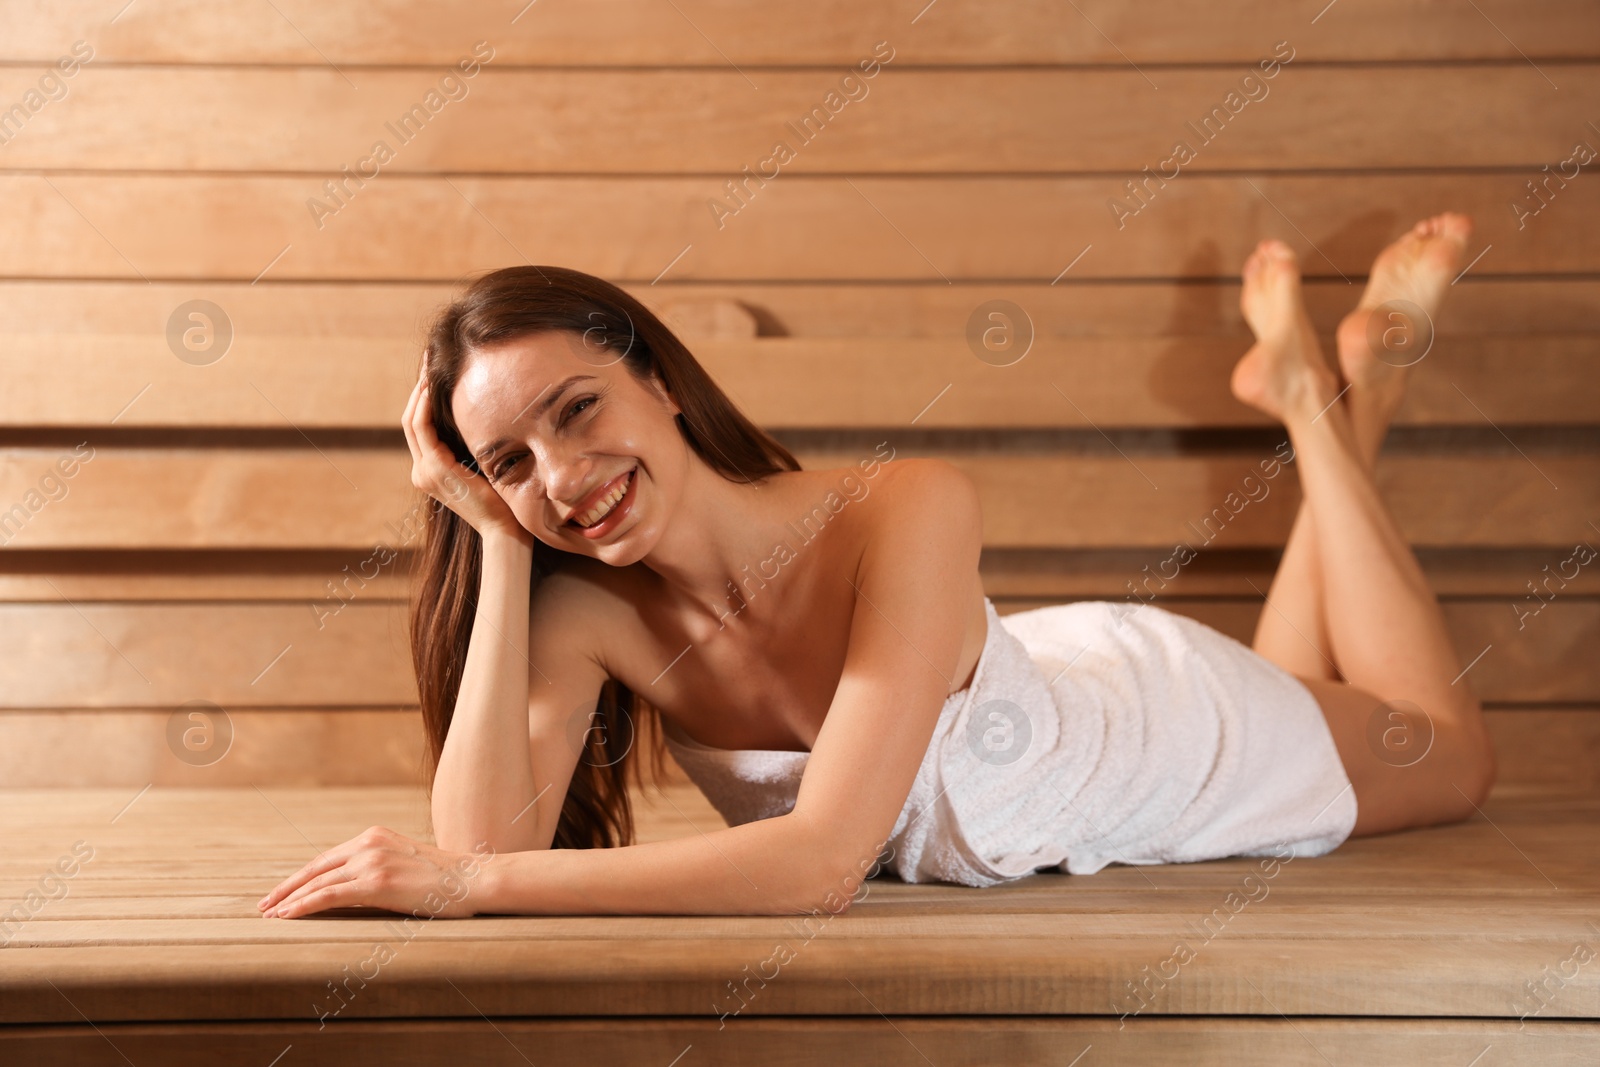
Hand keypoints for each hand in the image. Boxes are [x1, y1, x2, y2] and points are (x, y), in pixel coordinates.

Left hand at [257, 825, 494, 919]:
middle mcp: (369, 843)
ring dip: (289, 899)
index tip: (283, 891)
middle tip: (265, 904)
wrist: (473, 880)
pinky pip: (329, 895)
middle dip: (287, 887)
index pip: (328, 858)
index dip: (302, 876)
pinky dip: (303, 905)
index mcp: (375, 836)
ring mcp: (372, 861)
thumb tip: (360, 889)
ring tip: (270, 915)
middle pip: (316, 867)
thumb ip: (382, 868)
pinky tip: (288, 916)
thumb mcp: (407, 865)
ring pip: (318, 882)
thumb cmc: (446, 880)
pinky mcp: (376, 882)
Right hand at [402, 370, 531, 543]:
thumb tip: (485, 412)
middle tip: (430, 357)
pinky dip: (427, 404)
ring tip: (431, 364)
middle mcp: (421, 472)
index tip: (435, 370)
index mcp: (431, 471)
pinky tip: (437, 385)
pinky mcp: (435, 470)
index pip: (420, 427)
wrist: (504, 530)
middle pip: (411, 419)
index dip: (424, 397)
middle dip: (419, 386)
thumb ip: (474, 446)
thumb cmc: (503, 501)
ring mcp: (425, 473)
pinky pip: (424, 428)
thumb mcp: (484, 466)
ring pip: (413, 421)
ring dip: (421, 390)